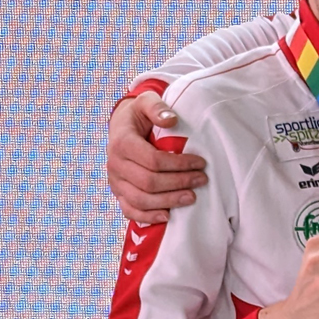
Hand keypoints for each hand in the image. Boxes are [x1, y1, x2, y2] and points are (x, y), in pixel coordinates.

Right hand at [107, 92, 208, 223]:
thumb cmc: (140, 114)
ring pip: (140, 199)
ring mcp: (116, 181)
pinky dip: (147, 216)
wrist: (123, 125)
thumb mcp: (146, 101)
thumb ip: (157, 107)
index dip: (179, 164)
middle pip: (149, 182)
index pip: (153, 160)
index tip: (201, 163)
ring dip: (168, 201)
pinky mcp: (119, 192)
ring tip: (192, 197)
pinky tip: (168, 216)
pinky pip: (129, 210)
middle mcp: (115, 164)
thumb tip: (171, 120)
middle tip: (202, 179)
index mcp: (122, 142)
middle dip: (179, 183)